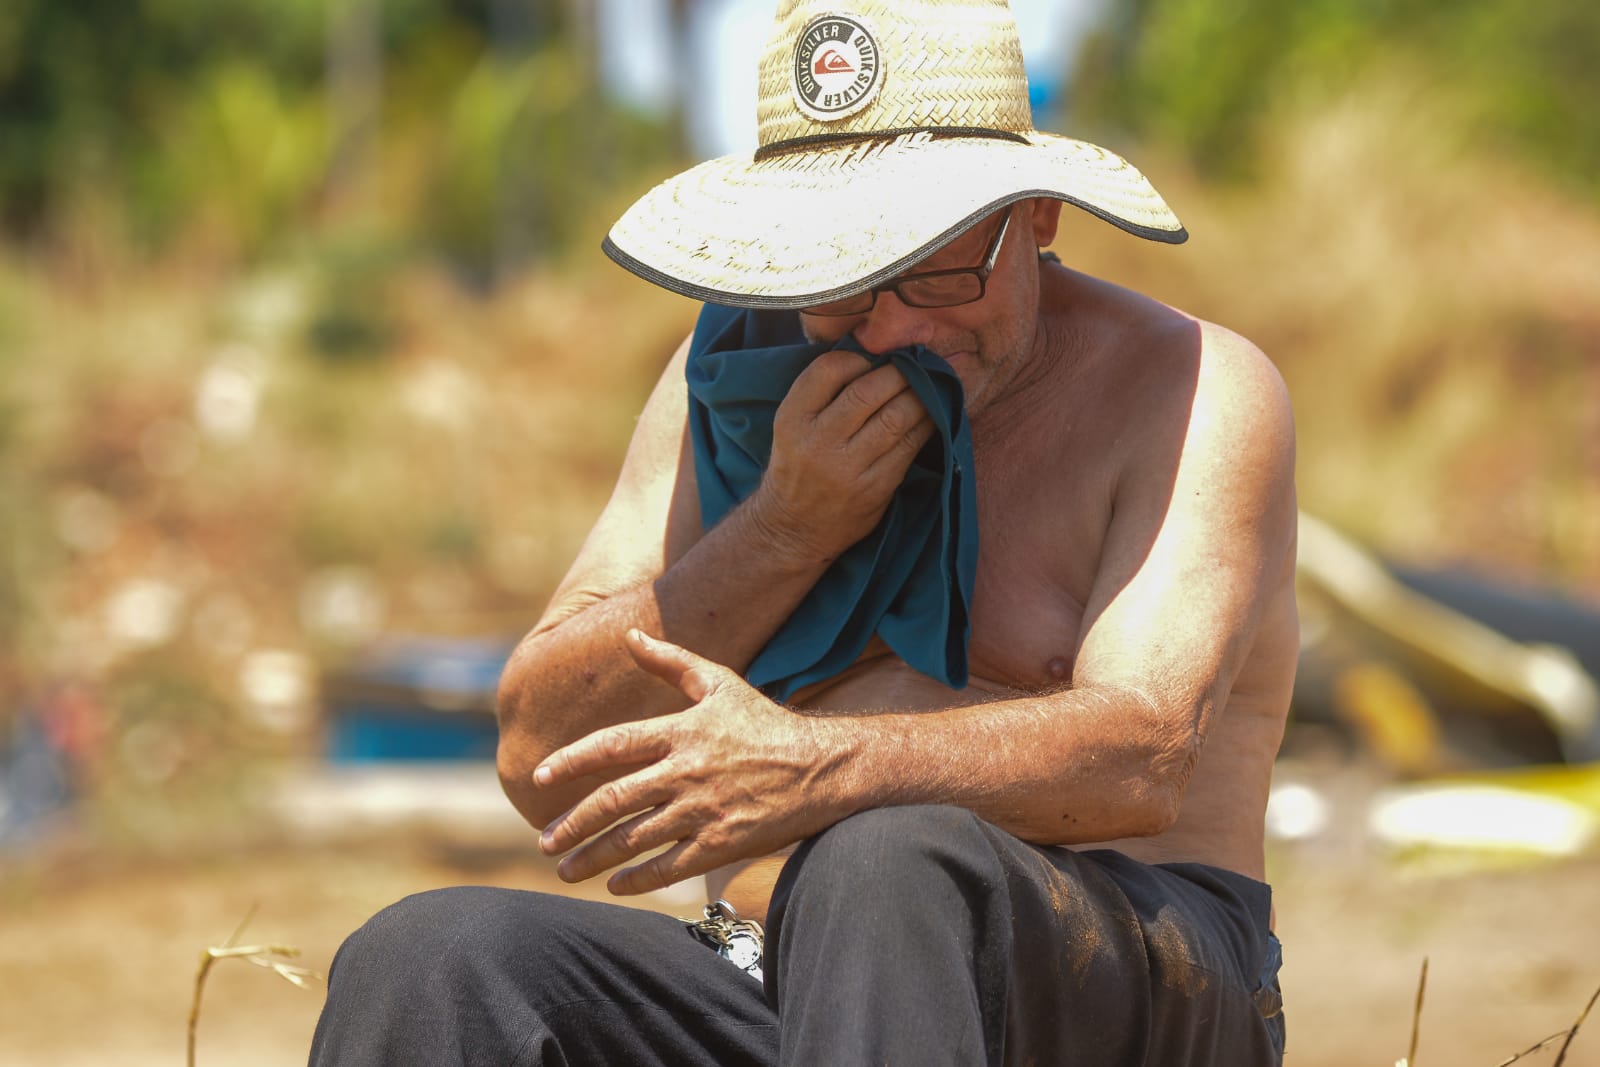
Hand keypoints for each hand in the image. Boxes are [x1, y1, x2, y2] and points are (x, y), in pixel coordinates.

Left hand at [533, 630, 846, 894]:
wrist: (822, 767)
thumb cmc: (766, 723)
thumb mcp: (720, 684)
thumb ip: (671, 660)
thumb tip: (630, 635)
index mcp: (681, 732)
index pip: (612, 745)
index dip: (571, 761)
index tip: (540, 775)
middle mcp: (686, 772)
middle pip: (614, 800)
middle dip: (573, 824)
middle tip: (546, 841)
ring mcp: (703, 810)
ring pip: (634, 839)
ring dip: (594, 857)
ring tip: (567, 870)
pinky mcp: (722, 843)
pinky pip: (669, 867)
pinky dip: (637, 879)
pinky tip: (616, 885)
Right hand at [752, 350, 934, 562]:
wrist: (792, 528)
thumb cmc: (797, 465)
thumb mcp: (791, 425)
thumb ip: (821, 393)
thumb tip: (873, 354)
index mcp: (792, 419)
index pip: (828, 370)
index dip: (859, 358)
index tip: (873, 360)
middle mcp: (818, 442)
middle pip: (868, 392)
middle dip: (899, 372)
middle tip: (914, 364)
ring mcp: (848, 468)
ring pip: (896, 418)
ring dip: (920, 395)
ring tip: (929, 384)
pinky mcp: (875, 488)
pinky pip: (909, 447)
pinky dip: (926, 424)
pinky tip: (933, 414)